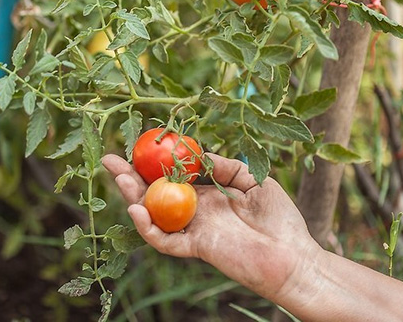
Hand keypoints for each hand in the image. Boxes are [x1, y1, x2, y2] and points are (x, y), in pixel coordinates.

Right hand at [102, 153, 321, 302]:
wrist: (293, 255)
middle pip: (154, 193)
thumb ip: (224, 166)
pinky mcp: (197, 247)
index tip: (137, 146)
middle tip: (109, 160)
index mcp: (207, 194)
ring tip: (118, 177)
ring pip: (154, 215)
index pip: (172, 176)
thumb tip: (198, 154)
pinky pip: (165, 240)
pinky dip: (149, 227)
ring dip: (133, 198)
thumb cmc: (279, 218)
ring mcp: (193, 229)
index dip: (153, 163)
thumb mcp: (252, 178)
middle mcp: (195, 210)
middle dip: (130, 177)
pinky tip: (138, 209)